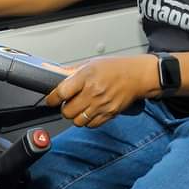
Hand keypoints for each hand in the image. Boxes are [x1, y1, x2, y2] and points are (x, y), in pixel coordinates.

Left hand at [44, 55, 158, 127]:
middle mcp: (93, 92)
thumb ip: (70, 71)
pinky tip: (90, 112)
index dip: (52, 98)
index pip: (61, 93)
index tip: (51, 99)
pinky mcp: (109, 114)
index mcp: (86, 77)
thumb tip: (50, 72)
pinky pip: (91, 125)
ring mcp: (101, 105)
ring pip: (77, 121)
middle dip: (65, 107)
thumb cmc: (114, 68)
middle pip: (67, 111)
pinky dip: (88, 121)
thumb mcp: (90, 63)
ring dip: (75, 116)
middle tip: (69, 102)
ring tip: (80, 107)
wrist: (137, 76)